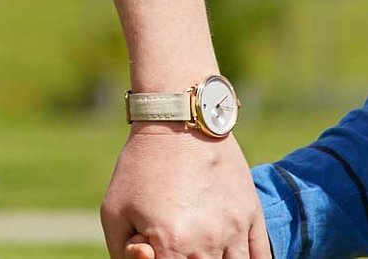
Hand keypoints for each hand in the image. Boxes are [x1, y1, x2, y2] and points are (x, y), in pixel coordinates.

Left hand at [103, 126, 264, 257]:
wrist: (178, 123)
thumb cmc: (140, 167)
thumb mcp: (115, 210)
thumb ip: (124, 252)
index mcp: (172, 245)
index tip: (153, 250)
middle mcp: (208, 244)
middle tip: (178, 247)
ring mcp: (235, 232)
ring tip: (200, 249)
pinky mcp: (252, 217)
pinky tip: (230, 255)